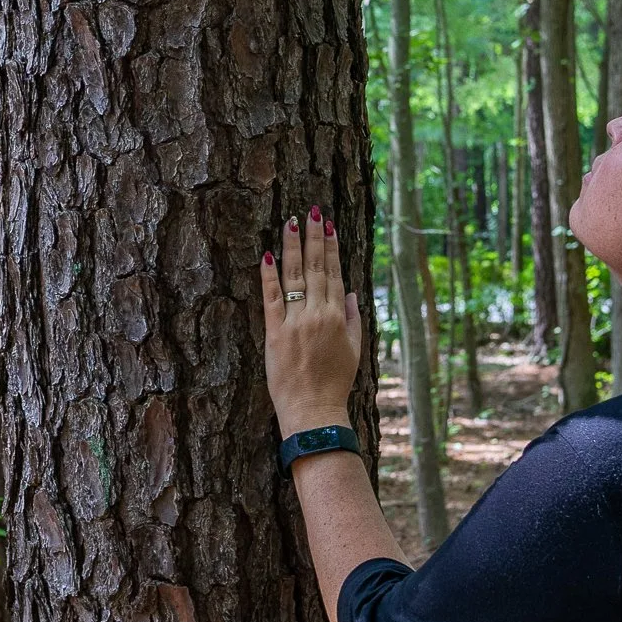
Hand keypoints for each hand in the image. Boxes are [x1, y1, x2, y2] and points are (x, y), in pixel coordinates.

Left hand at [261, 205, 361, 438]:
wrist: (314, 410)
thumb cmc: (335, 384)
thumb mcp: (355, 352)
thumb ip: (355, 320)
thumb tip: (354, 294)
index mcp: (339, 317)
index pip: (335, 274)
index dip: (332, 247)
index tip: (328, 225)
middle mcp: (318, 314)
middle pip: (316, 268)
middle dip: (314, 237)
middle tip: (311, 211)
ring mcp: (295, 322)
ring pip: (294, 276)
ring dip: (292, 247)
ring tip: (291, 221)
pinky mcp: (274, 333)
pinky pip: (271, 299)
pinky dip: (269, 276)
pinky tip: (266, 255)